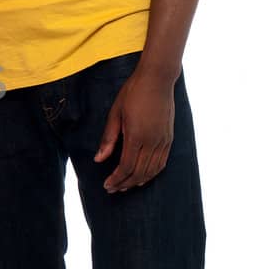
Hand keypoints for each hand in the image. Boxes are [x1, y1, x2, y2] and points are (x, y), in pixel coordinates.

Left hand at [95, 67, 175, 192]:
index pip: (126, 167)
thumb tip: (98, 159)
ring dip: (138, 181)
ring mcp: (163, 141)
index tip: (106, 186)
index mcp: (137, 136)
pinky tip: (143, 176)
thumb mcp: (115, 113)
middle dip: (124, 184)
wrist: (157, 79)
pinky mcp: (169, 139)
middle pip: (139, 173)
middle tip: (112, 189)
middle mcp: (152, 142)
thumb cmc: (133, 93)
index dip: (116, 179)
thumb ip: (108, 139)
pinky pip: (162, 163)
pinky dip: (152, 173)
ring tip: (125, 186)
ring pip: (152, 171)